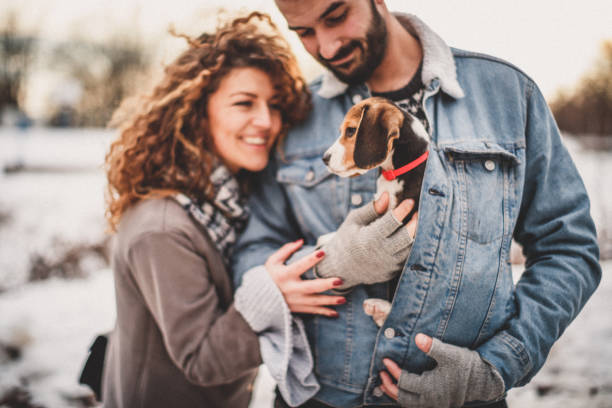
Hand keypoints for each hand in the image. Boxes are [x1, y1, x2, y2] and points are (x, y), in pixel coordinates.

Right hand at [265, 239, 345, 316]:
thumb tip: (301, 241)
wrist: (259, 298)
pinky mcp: (297, 308)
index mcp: (285, 275)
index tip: (323, 253)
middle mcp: (291, 289)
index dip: (311, 259)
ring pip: (315, 302)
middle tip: (340, 281)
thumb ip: (286, 250)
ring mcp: (295, 300)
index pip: (300, 266)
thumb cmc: (268, 276)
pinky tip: (336, 313)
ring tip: (344, 299)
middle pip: (311, 287)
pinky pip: (313, 311)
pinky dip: (324, 313)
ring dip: (330, 301)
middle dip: (326, 284)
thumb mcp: (273, 261)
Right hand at [314, 192, 417, 288]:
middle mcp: (380, 254)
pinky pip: (405, 258)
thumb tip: (387, 195)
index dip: (403, 209)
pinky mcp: (391, 273)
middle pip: (407, 237)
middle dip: (415, 223)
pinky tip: (406, 238)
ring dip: (414, 235)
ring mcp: (387, 265)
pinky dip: (408, 247)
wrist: (340, 268)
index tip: (410, 201)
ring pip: (410, 249)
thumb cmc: (346, 240)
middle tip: (417, 213)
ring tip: (414, 224)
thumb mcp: (354, 221)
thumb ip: (372, 209)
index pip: (392, 221)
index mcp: (369, 239)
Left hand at [379, 334, 504, 406]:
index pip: (404, 381)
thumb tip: (417, 337)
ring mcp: (434, 404)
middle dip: (389, 386)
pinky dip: (406, 398)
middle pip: (402, 398)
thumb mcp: (449, 354)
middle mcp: (430, 400)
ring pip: (408, 404)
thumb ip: (432, 346)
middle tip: (381, 374)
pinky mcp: (438, 403)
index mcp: (430, 388)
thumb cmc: (467, 366)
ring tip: (386, 383)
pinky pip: (416, 404)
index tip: (385, 360)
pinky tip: (403, 389)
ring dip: (395, 394)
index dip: (393, 370)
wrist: (485, 380)